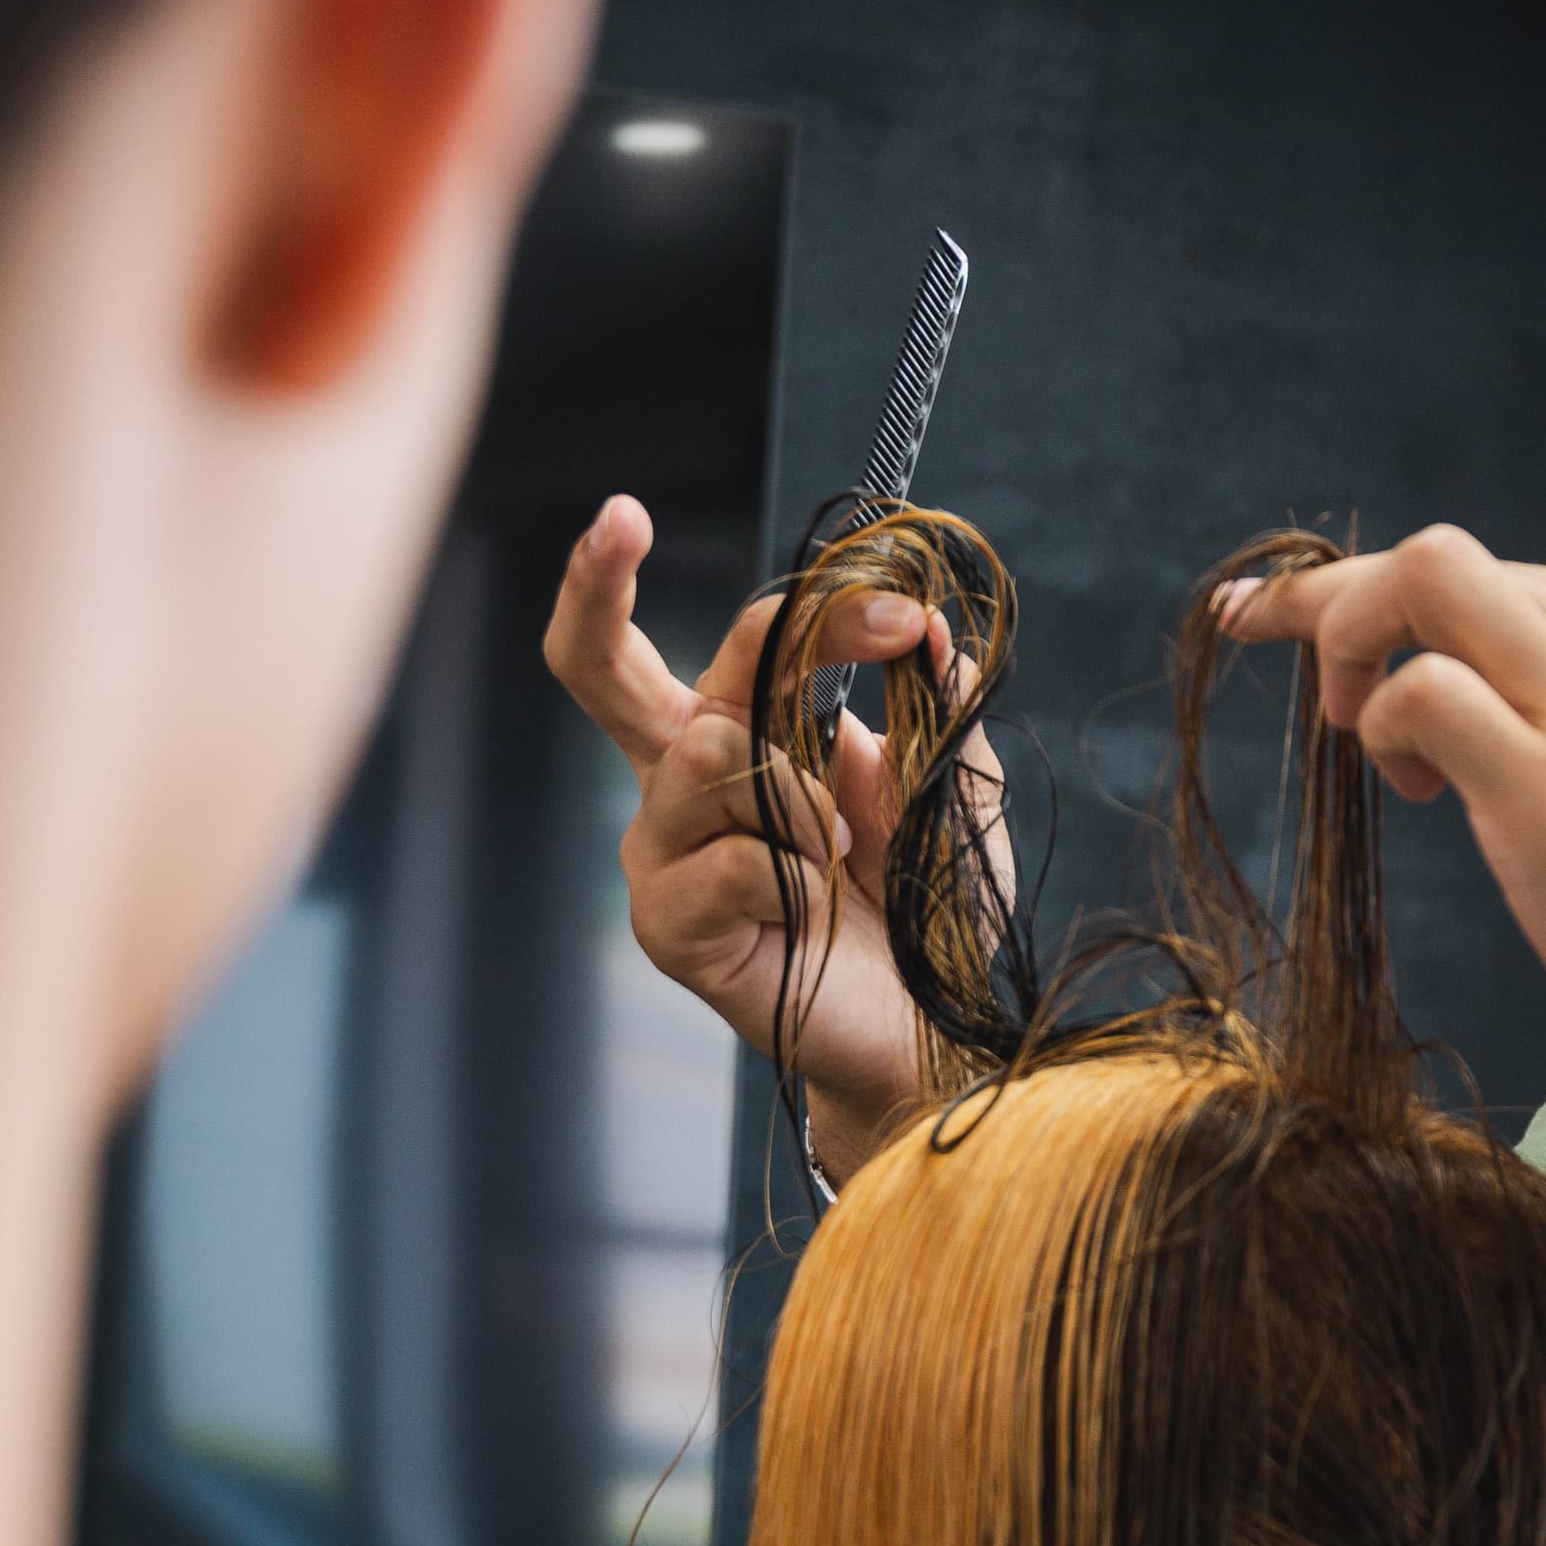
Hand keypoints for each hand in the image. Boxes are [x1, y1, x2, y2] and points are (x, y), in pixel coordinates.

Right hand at [543, 494, 998, 1175]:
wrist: (926, 1027)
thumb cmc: (924, 904)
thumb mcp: (947, 788)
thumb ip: (932, 709)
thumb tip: (925, 629)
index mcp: (733, 735)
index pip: (712, 643)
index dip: (741, 597)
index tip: (796, 573)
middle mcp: (676, 783)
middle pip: (599, 669)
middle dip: (598, 586)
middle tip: (621, 518)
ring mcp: (663, 854)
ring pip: (714, 757)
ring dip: (803, 792)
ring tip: (840, 849)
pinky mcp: (669, 926)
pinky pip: (736, 859)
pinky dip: (799, 875)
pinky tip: (815, 911)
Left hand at [1222, 524, 1545, 1147]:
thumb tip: (1515, 702)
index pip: (1505, 576)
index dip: (1404, 608)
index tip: (1331, 638)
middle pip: (1442, 560)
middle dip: (1338, 603)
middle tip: (1308, 682)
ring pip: (1421, 585)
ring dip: (1349, 649)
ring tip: (1379, 757)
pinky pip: (1418, 692)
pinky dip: (1384, 729)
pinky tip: (1415, 791)